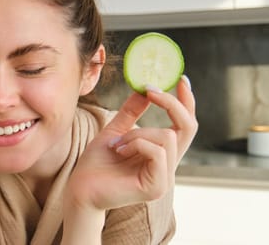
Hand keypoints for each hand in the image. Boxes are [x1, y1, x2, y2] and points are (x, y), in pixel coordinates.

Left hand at [66, 76, 196, 210]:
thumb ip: (132, 113)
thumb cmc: (96, 163)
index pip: (186, 125)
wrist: (80, 189)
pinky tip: (119, 151)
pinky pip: (157, 152)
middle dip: (171, 103)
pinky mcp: (156, 186)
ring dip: (138, 132)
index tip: (181, 79)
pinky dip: (136, 143)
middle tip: (151, 90)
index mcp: (162, 153)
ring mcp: (165, 178)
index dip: (187, 102)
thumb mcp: (115, 130)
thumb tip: (145, 89)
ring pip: (167, 136)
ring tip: (117, 143)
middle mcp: (168, 166)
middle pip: (189, 127)